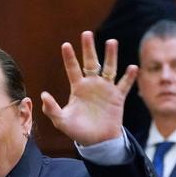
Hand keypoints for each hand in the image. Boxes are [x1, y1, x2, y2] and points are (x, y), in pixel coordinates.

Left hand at [41, 31, 137, 145]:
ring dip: (111, 56)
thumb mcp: (61, 121)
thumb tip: (43, 95)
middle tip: (87, 34)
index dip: (69, 58)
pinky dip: (129, 76)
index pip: (72, 69)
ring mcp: (105, 89)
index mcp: (78, 88)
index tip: (66, 45)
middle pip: (91, 62)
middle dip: (88, 48)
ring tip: (111, 42)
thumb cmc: (78, 131)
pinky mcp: (117, 97)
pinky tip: (132, 67)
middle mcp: (92, 85)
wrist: (96, 142)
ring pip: (109, 68)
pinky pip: (124, 84)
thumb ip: (51, 109)